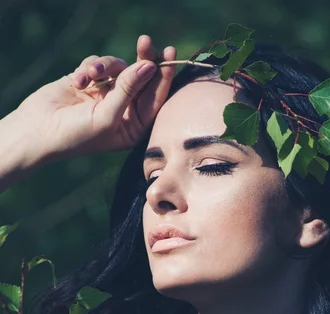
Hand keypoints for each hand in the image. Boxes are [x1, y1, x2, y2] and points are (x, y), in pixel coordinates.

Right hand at [13, 36, 175, 162]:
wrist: (39, 131)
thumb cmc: (77, 134)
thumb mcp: (108, 115)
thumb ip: (129, 89)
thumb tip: (150, 66)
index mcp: (134, 126)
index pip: (155, 97)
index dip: (163, 75)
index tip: (168, 52)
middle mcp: (124, 110)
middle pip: (142, 78)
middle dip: (142, 59)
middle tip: (145, 41)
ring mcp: (107, 95)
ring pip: (119, 67)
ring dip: (105, 67)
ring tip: (92, 74)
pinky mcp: (90, 82)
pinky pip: (99, 65)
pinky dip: (88, 69)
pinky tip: (77, 81)